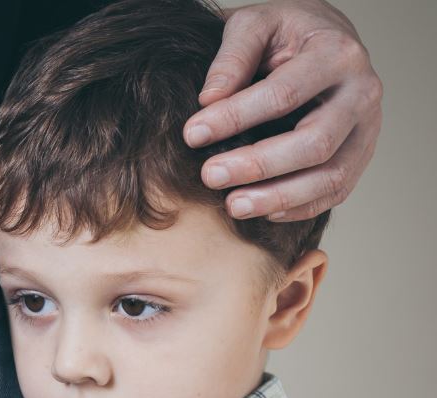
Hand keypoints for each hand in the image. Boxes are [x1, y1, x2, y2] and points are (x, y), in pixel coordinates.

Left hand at [184, 0, 382, 220]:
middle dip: (258, 165)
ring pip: (332, 176)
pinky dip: (301, 207)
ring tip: (233, 205)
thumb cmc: (285, 32)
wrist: (325, 37)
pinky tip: (264, 212)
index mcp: (336, 54)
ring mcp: (367, 127)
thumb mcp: (255, 24)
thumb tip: (209, 100)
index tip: (192, 134)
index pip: (283, 94)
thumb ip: (232, 56)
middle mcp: (361, 92)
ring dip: (279, 197)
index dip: (235, 118)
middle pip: (314, 143)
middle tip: (210, 175)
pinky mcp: (362, 153)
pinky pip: (338, 190)